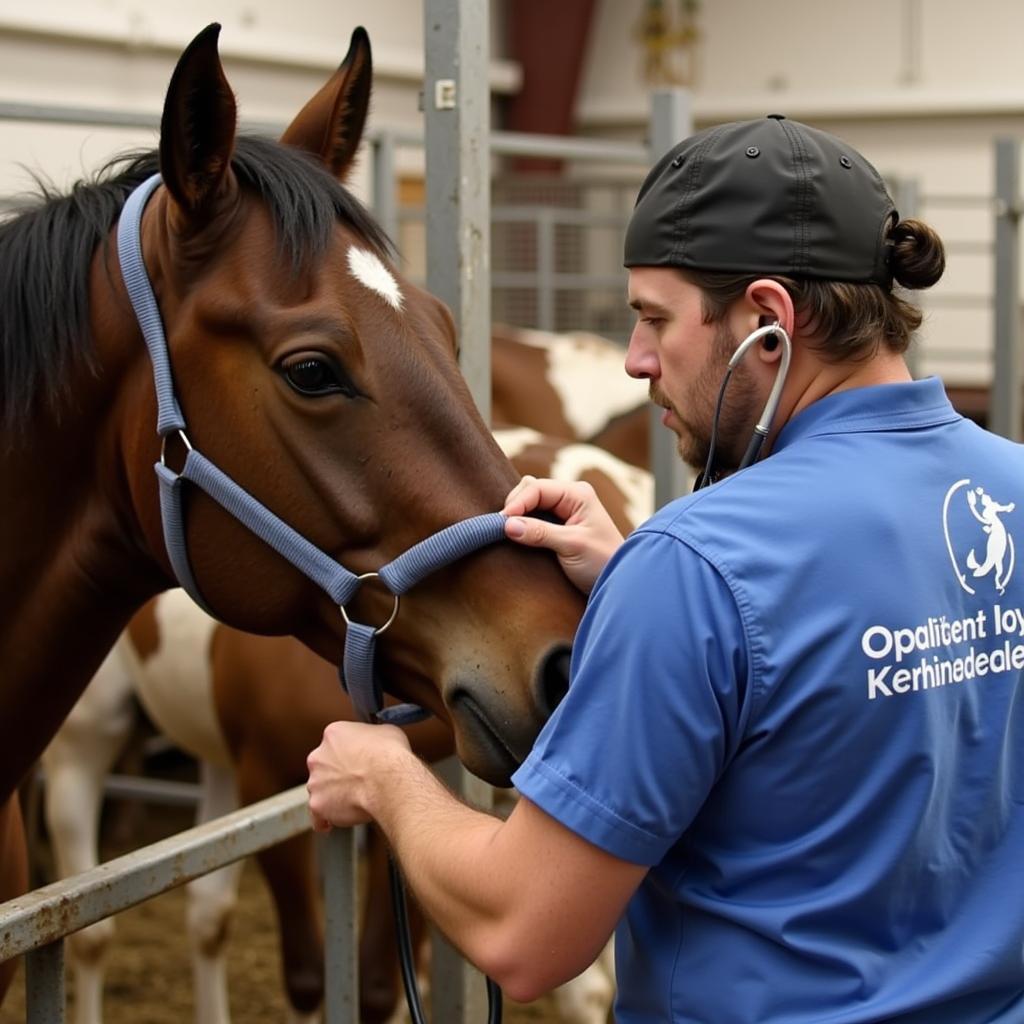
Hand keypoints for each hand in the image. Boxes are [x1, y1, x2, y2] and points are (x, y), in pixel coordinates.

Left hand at [306, 721, 411, 831]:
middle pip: (323, 766)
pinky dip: (324, 819)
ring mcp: (316, 782)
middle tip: (356, 781)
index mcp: (333, 734)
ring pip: (320, 790)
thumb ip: (372, 738)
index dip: (349, 752)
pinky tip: (332, 822)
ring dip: (332, 796)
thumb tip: (377, 744)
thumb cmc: (390, 755)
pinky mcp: (318, 805)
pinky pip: (317, 815)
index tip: (358, 760)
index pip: (336, 742)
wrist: (388, 781)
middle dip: (337, 773)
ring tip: (352, 802)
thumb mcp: (386, 732)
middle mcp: (318, 756)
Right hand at [502, 476, 624, 593]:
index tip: (501, 523)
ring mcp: (564, 511)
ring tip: (506, 533)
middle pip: (530, 491)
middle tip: (501, 529)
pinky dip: (522, 525)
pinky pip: (533, 517)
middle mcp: (570, 497)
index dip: (517, 503)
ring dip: (517, 516)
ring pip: (529, 503)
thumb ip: (540, 533)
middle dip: (515, 507)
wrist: (619, 583)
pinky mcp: (558, 526)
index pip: (537, 488)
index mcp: (577, 494)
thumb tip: (507, 524)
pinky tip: (515, 536)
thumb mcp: (572, 546)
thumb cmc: (602, 562)